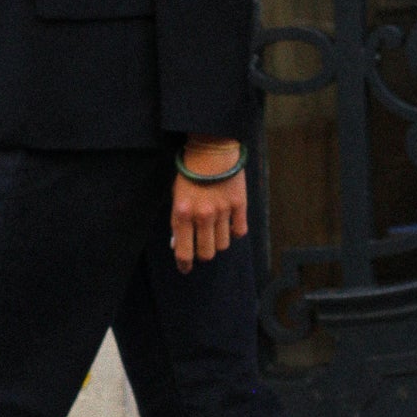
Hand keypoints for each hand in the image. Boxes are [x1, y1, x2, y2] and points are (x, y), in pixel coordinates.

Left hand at [171, 140, 247, 272]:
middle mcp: (202, 215)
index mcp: (182, 213)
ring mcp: (222, 211)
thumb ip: (178, 220)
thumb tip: (179, 244)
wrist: (212, 148)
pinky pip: (239, 231)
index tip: (185, 268)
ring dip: (219, 242)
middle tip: (202, 247)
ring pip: (223, 244)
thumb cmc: (190, 172)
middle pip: (206, 253)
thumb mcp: (176, 195)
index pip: (183, 251)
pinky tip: (230, 224)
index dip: (184, 264)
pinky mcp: (239, 205)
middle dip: (203, 254)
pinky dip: (235, 231)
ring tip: (216, 231)